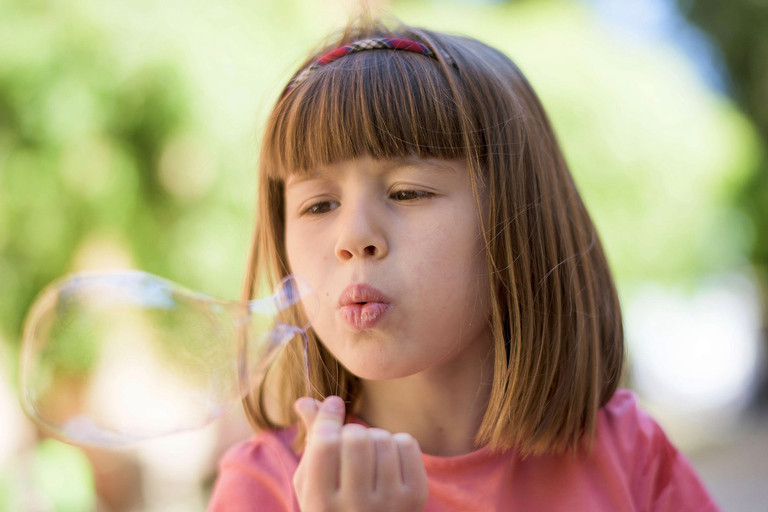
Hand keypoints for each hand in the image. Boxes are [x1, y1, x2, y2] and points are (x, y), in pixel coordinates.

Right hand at [292, 396, 428, 511]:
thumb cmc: (334, 504)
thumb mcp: (312, 479)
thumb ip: (312, 439)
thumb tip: (306, 399)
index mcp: (321, 504)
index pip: (326, 444)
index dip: (328, 418)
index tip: (333, 406)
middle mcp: (356, 508)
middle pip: (356, 438)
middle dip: (351, 432)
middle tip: (349, 445)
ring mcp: (390, 505)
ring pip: (383, 438)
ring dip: (374, 437)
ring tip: (368, 457)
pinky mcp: (416, 497)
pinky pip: (407, 443)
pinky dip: (396, 443)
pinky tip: (387, 462)